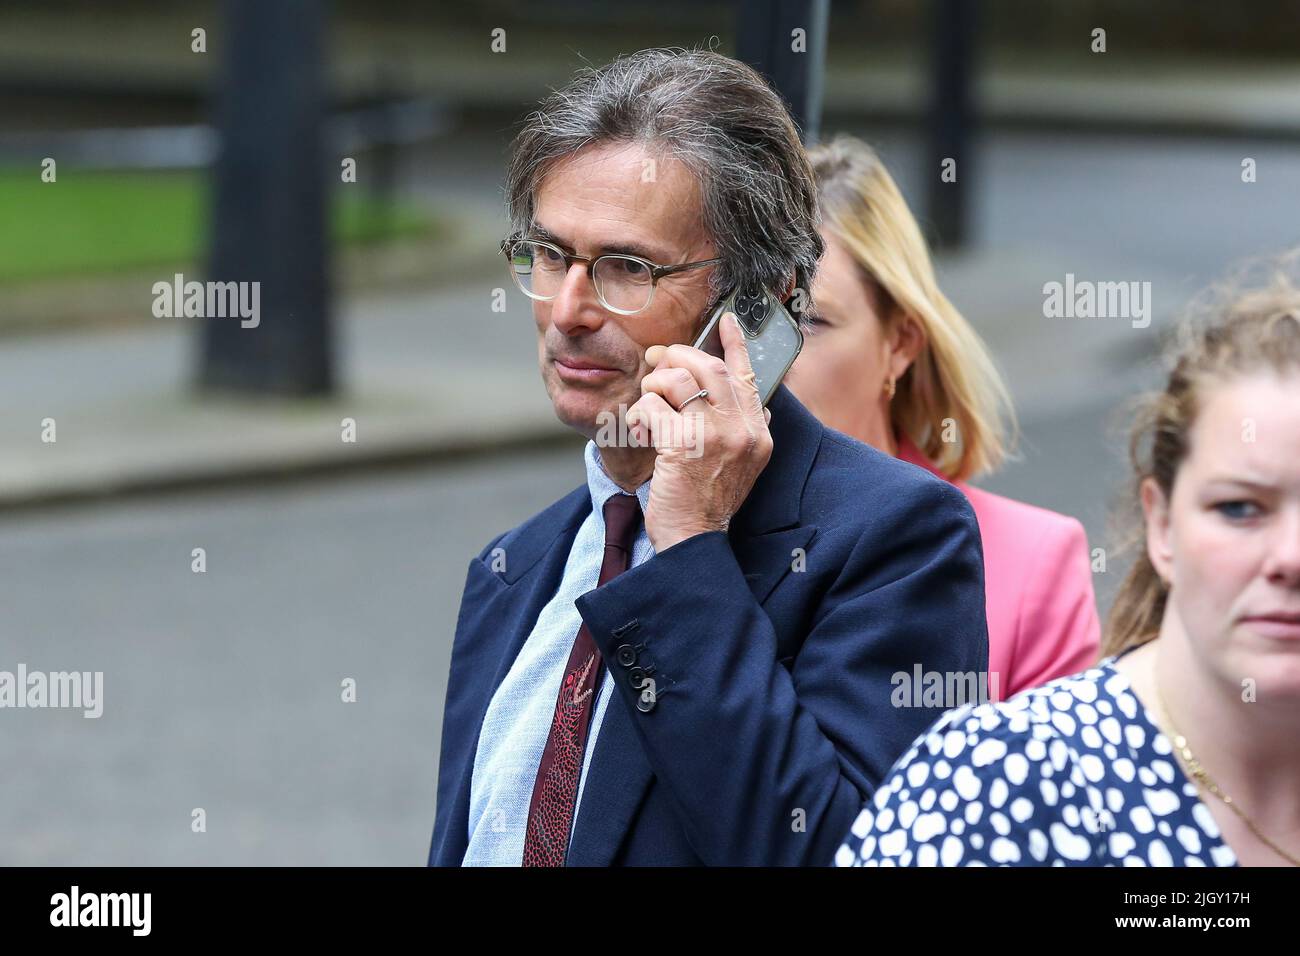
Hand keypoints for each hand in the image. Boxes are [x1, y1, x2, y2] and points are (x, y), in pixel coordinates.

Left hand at [627, 312, 773, 551]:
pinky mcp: (683, 444)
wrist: (694, 538)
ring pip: (679, 380)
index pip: (748, 375)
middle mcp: (743, 430)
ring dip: (655, 385)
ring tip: (648, 403)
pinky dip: (641, 413)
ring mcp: (715, 436)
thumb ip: (742, 429)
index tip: (726, 320)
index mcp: (758, 432)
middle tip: (658, 362)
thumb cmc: (708, 501)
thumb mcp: (740, 464)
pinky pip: (654, 406)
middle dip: (677, 358)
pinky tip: (640, 429)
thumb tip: (741, 395)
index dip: (735, 343)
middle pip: (709, 367)